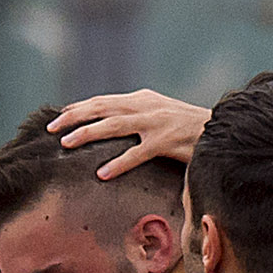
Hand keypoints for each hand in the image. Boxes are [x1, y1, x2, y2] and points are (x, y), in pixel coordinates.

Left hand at [53, 90, 209, 177]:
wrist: (221, 130)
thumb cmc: (189, 129)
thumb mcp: (160, 116)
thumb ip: (137, 118)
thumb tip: (113, 127)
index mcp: (142, 99)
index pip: (104, 101)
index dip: (79, 108)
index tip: (58, 117)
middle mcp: (146, 107)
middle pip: (102, 108)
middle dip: (74, 117)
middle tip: (51, 129)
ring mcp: (156, 123)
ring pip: (114, 126)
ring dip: (88, 133)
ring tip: (67, 144)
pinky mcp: (166, 142)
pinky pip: (137, 154)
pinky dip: (119, 163)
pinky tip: (103, 173)